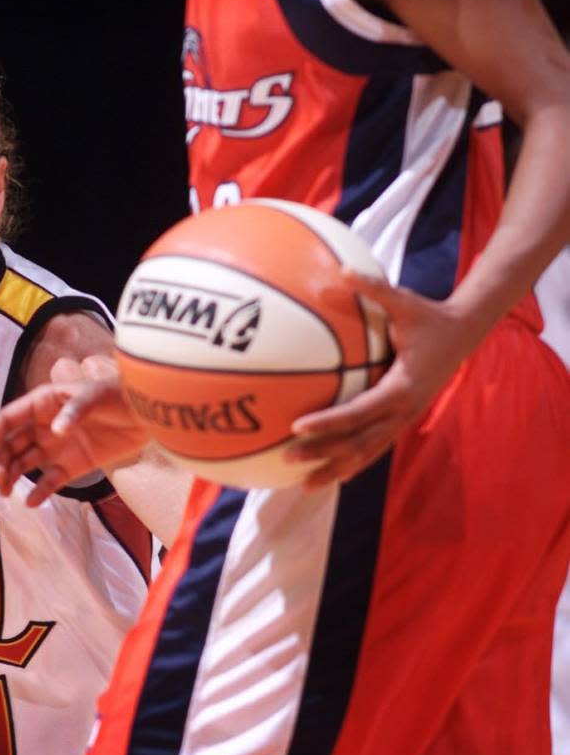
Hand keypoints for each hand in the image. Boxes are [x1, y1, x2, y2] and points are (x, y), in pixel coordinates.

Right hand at [0, 364, 148, 505]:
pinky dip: (39, 491)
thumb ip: (75, 411)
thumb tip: (56, 431)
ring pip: (24, 463)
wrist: (147, 415)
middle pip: (11, 445)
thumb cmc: (119, 395)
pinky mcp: (72, 466)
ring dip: (11, 476)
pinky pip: (50, 481)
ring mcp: (56, 447)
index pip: (8, 420)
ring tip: (5, 491)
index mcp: (42, 404)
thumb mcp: (97, 395)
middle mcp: (43, 426)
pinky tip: (30, 502)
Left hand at [287, 271, 476, 488]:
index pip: (358, 411)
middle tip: (287, 458)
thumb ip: (375, 289)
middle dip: (324, 453)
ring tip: (303, 485)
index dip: (328, 422)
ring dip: (335, 469)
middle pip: (359, 442)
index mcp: (402, 387)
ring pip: (366, 453)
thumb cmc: (430, 316)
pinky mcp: (402, 422)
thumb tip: (344, 269)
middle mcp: (404, 410)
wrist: (466, 333)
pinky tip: (328, 475)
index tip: (297, 427)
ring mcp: (404, 420)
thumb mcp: (406, 301)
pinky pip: (373, 448)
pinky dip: (351, 464)